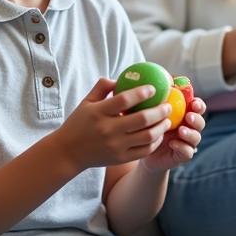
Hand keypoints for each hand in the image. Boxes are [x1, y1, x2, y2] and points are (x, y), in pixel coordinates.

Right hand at [57, 78, 171, 169]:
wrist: (68, 152)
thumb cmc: (79, 123)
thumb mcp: (86, 102)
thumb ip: (103, 87)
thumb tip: (122, 77)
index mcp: (99, 113)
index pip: (124, 100)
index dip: (142, 93)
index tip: (154, 88)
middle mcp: (108, 130)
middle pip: (141, 119)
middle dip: (160, 111)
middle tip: (168, 105)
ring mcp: (115, 146)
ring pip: (147, 136)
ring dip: (161, 126)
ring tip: (167, 119)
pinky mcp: (120, 158)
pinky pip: (144, 151)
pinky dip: (155, 142)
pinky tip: (159, 134)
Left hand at [141, 97, 205, 171]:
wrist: (143, 149)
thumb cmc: (149, 126)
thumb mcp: (153, 112)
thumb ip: (159, 99)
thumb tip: (160, 81)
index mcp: (185, 114)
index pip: (198, 107)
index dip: (199, 104)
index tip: (193, 103)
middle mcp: (189, 128)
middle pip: (201, 122)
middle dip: (196, 118)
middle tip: (188, 116)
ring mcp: (188, 142)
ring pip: (196, 137)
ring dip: (190, 133)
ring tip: (180, 131)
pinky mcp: (183, 155)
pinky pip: (188, 152)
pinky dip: (182, 147)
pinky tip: (172, 143)